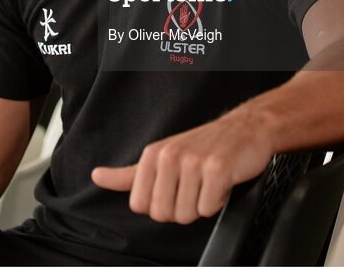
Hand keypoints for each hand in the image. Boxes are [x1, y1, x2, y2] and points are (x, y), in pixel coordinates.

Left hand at [91, 111, 273, 224]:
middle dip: (182, 208)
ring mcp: (194, 162)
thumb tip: (97, 177)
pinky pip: (208, 208)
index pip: (140, 206)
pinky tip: (221, 183)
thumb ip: (129, 174)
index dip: (160, 205)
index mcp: (152, 155)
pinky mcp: (218, 169)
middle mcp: (170, 156)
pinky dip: (218, 201)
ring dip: (201, 205)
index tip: (175, 189)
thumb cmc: (204, 146)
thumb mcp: (161, 156)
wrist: (246, 129)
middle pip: (163, 214)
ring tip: (208, 182)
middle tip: (194, 186)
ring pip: (187, 215)